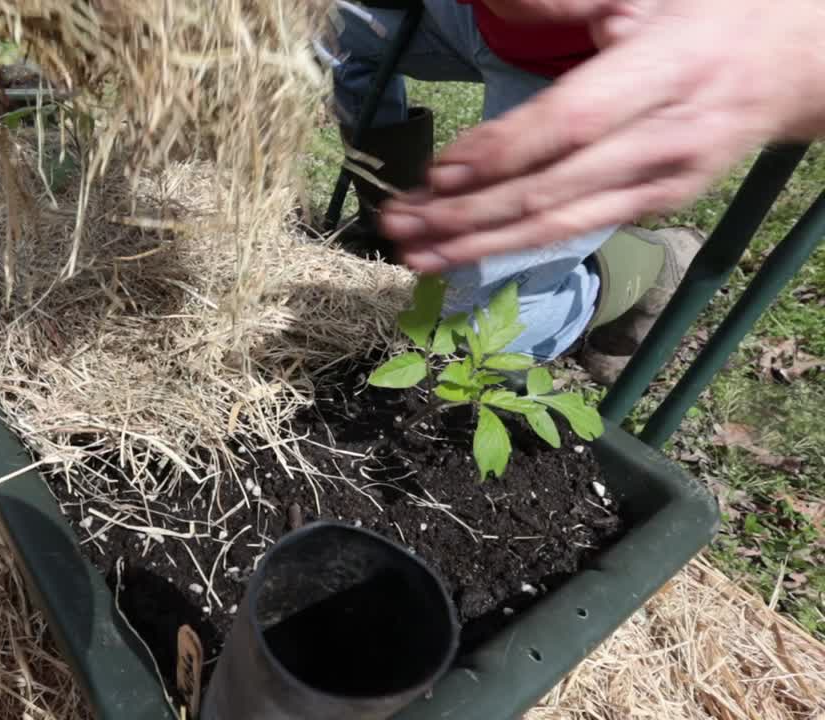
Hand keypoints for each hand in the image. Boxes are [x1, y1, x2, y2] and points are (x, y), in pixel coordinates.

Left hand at [381, 0, 824, 271]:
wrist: (797, 64)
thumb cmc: (713, 15)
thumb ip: (565, 1)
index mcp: (667, 69)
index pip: (570, 124)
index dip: (501, 154)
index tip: (438, 173)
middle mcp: (668, 136)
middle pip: (553, 188)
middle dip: (467, 214)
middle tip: (398, 224)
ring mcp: (666, 181)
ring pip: (560, 225)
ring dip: (479, 244)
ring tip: (413, 254)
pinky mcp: (658, 205)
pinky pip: (577, 229)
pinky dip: (515, 245)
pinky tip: (465, 252)